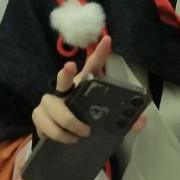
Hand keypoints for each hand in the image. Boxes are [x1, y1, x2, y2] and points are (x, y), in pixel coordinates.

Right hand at [31, 34, 148, 143]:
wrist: (62, 135)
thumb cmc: (85, 119)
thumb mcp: (104, 118)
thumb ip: (123, 120)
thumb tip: (141, 123)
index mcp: (83, 84)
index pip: (92, 66)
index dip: (100, 53)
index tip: (107, 40)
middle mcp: (65, 89)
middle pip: (63, 78)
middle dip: (65, 73)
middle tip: (70, 66)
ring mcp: (49, 101)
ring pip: (55, 107)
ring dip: (69, 121)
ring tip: (82, 134)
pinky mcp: (38, 114)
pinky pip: (46, 124)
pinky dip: (59, 134)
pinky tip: (69, 138)